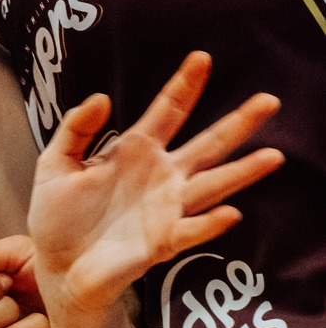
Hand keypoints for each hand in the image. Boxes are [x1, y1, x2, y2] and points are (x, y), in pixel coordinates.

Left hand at [28, 53, 281, 321]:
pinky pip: (191, 231)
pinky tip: (230, 213)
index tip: (201, 58)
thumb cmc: (58, 219)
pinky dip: (209, 223)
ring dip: (242, 172)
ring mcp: (166, 209)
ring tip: (272, 157)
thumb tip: (101, 98)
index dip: (184, 86)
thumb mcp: (55, 166)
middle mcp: (161, 176)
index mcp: (136, 151)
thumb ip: (75, 130)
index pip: (167, 112)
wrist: (56, 268)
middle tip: (268, 101)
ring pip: (213, 185)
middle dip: (237, 123)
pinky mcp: (162, 242)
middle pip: (207, 144)